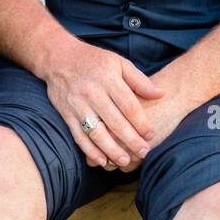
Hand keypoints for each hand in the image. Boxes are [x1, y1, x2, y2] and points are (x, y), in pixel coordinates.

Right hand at [37, 34, 162, 170]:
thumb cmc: (94, 61)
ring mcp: (78, 105)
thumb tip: (161, 94)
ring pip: (97, 133)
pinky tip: (102, 160)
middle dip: (131, 140)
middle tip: (144, 153)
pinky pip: (79, 137)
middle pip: (115, 122)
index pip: (128, 105)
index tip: (151, 134)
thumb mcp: (119, 63)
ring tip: (125, 161)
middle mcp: (92, 93)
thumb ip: (139, 80)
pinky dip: (90, 151)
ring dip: (111, 150)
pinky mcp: (66, 115)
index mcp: (108, 79)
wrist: (58, 58)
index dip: (141, 122)